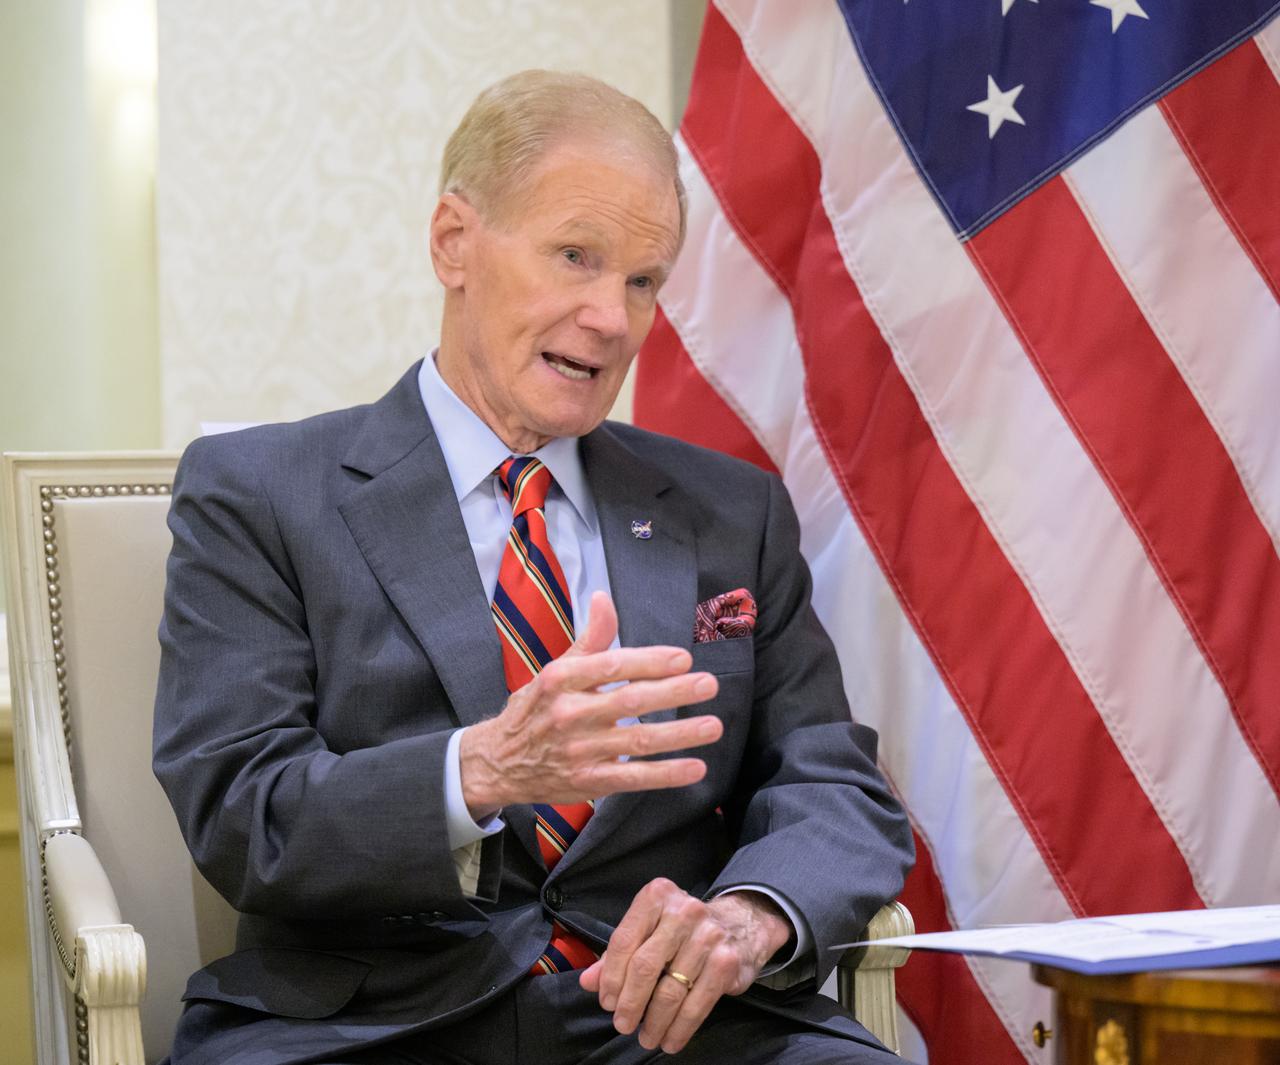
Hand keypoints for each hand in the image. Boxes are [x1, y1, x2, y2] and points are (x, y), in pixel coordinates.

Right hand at [459, 592, 722, 817]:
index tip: (683, 658)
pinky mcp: (587, 782)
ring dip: (680, 734)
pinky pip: (633, 778)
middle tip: (708, 684)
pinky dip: (666, 774)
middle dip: (674, 692)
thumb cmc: (536, 709)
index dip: (650, 661)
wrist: (498, 761)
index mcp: (561, 679)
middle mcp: (569, 713)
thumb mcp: (555, 669)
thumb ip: (590, 639)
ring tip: (713, 725)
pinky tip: (695, 768)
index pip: (612, 666)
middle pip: (630, 701)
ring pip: (638, 741)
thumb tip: (603, 598)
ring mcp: (579, 751)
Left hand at [579, 880, 792, 1053]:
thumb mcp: (648, 930)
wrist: (739, 925)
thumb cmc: (682, 930)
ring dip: (654, 1022)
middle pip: (645, 966)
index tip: (607, 1002)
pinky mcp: (726, 962)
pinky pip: (697, 1004)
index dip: (611, 977)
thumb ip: (616, 954)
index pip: (624, 940)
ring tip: (646, 1037)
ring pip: (671, 990)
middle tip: (622, 1025)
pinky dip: (680, 1028)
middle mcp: (684, 911)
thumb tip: (588, 982)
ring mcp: (708, 935)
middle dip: (630, 1003)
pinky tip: (670, 1040)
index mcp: (657, 896)